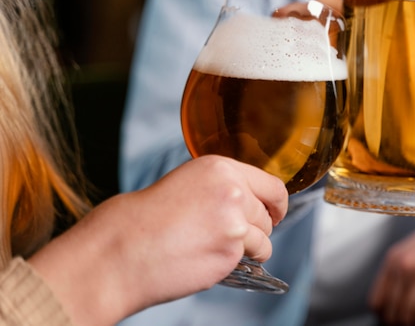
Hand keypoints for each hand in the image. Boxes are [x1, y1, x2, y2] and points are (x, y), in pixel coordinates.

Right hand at [29, 155, 287, 325]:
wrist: (122, 248)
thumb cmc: (146, 220)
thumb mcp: (188, 184)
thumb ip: (221, 187)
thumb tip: (250, 200)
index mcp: (220, 167)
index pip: (271, 184)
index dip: (276, 203)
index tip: (274, 213)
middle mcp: (232, 189)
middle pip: (269, 212)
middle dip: (260, 226)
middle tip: (240, 236)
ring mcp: (234, 220)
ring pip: (265, 237)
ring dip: (252, 247)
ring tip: (222, 250)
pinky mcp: (231, 249)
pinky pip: (252, 257)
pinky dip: (240, 262)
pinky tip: (215, 259)